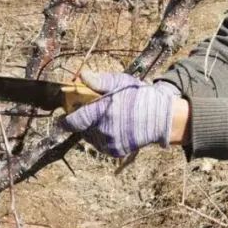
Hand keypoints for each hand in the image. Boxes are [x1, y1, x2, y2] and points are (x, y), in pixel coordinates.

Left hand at [62, 71, 180, 157]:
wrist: (162, 117)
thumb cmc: (140, 96)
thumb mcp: (121, 82)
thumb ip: (99, 81)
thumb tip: (82, 75)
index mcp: (101, 112)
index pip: (72, 122)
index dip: (66, 118)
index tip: (66, 113)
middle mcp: (103, 131)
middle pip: (81, 129)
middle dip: (83, 120)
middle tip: (92, 111)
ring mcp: (110, 143)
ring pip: (90, 137)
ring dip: (92, 129)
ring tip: (106, 118)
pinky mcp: (116, 151)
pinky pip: (100, 145)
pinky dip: (102, 137)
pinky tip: (113, 127)